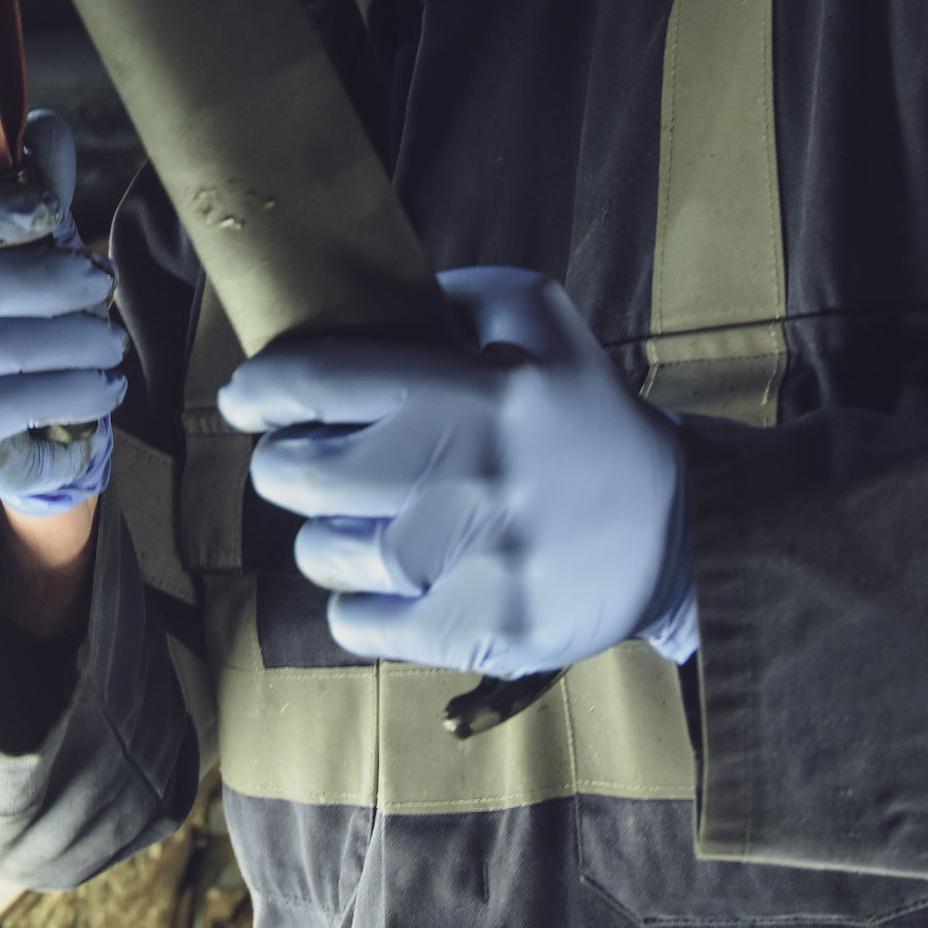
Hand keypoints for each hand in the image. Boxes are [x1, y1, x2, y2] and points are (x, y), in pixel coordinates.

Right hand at [0, 110, 123, 512]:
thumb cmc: (6, 306)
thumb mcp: (21, 241)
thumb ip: (35, 186)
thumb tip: (45, 129)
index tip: (52, 208)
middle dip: (53, 284)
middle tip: (105, 283)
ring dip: (73, 345)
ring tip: (112, 344)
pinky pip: (8, 411)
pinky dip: (69, 397)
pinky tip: (102, 389)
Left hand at [218, 266, 694, 674]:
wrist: (679, 529)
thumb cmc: (586, 417)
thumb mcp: (539, 320)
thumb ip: (448, 296)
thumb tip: (352, 301)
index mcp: (476, 391)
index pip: (317, 382)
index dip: (259, 391)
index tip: (248, 399)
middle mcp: (469, 475)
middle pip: (298, 476)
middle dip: (282, 465)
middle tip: (302, 461)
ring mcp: (474, 562)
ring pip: (321, 554)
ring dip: (327, 536)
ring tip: (369, 521)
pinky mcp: (481, 631)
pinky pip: (355, 624)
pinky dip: (359, 603)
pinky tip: (398, 577)